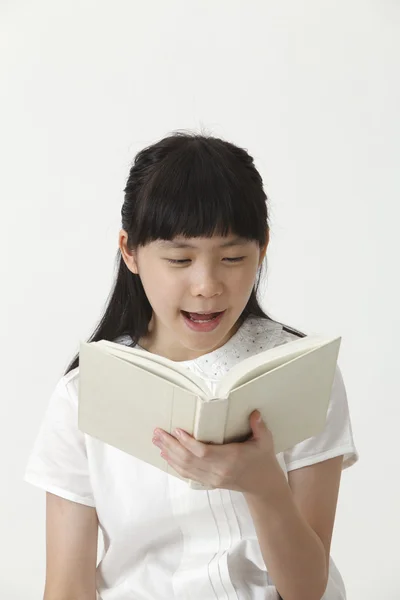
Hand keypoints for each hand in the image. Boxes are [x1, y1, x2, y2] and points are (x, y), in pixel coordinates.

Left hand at [152, 410, 279, 494]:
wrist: (262, 485)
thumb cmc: (262, 460)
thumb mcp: (265, 442)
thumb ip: (259, 427)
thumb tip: (254, 413)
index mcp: (230, 459)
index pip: (203, 452)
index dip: (188, 442)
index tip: (177, 430)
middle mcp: (218, 471)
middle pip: (188, 460)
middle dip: (171, 446)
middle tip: (158, 433)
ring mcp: (212, 478)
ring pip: (185, 468)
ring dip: (169, 454)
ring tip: (157, 441)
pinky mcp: (208, 482)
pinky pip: (187, 474)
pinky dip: (175, 464)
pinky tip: (166, 455)